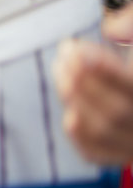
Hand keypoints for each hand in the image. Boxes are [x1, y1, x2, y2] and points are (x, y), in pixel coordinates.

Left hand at [54, 4, 132, 166]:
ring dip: (74, 99)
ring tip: (61, 69)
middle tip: (64, 53)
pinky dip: (78, 132)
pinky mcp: (128, 155)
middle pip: (120, 113)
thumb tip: (112, 31)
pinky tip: (70, 109)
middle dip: (83, 81)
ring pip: (105, 132)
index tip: (75, 48)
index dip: (104, 70)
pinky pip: (97, 153)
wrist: (131, 92)